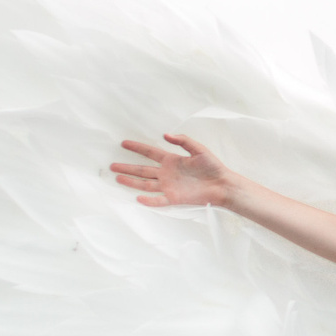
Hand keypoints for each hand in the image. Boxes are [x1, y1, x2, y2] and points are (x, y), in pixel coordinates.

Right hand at [110, 134, 235, 208]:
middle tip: (112, 166)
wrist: (222, 184)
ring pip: (145, 184)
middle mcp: (167, 173)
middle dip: (127, 168)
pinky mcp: (175, 198)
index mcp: (172, 160)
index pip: (150, 153)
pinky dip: (149, 200)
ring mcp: (169, 186)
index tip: (123, 143)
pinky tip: (137, 198)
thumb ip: (183, 141)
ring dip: (131, 182)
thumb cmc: (213, 167)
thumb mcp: (199, 149)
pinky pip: (159, 200)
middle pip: (142, 170)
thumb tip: (165, 134)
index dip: (137, 148)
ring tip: (117, 178)